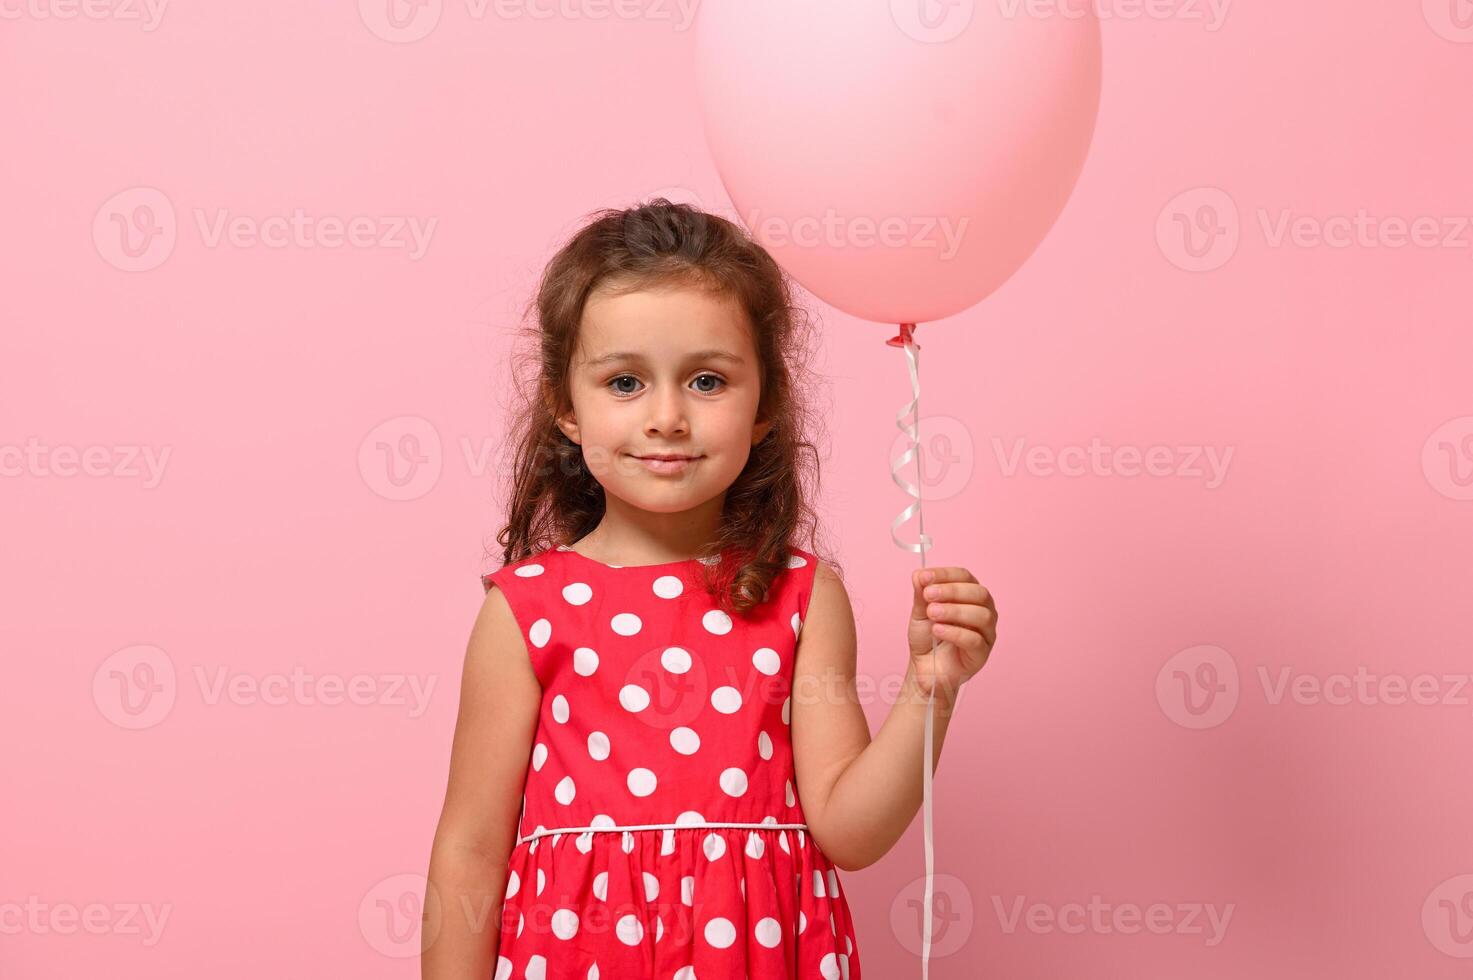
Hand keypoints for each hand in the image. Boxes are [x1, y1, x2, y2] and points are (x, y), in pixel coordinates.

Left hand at [907, 566, 996, 702]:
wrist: (923, 668)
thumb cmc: (927, 638)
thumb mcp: (920, 612)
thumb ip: (921, 594)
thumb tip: (919, 574)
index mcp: (970, 596)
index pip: (965, 577)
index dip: (945, 574)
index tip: (924, 577)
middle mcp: (984, 611)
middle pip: (979, 593)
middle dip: (952, 591)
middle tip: (928, 595)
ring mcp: (986, 633)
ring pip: (982, 616)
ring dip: (954, 611)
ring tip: (932, 613)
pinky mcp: (982, 654)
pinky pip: (975, 640)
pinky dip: (954, 632)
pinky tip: (937, 630)